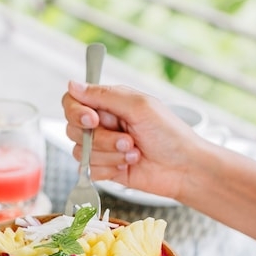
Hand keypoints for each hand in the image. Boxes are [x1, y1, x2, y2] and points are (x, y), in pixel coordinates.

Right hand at [60, 81, 217, 203]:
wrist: (184, 169)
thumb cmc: (170, 134)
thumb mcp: (138, 106)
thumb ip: (103, 95)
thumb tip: (72, 84)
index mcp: (110, 103)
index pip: (73, 102)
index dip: (77, 112)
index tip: (93, 120)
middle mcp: (103, 124)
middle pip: (74, 129)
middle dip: (102, 139)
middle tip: (128, 139)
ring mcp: (103, 147)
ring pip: (81, 152)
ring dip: (110, 155)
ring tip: (134, 152)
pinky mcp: (105, 168)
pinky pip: (89, 170)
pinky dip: (108, 169)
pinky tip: (128, 165)